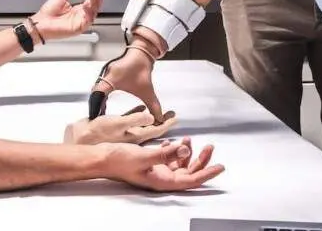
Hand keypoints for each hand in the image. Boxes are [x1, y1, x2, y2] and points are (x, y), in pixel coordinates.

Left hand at [30, 0, 104, 41]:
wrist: (40, 22)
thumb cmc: (48, 13)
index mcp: (76, 10)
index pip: (90, 2)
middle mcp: (80, 16)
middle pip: (94, 7)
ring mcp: (80, 22)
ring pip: (93, 12)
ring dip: (96, 3)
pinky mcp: (79, 28)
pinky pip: (88, 19)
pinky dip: (90, 11)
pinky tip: (89, 3)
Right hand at [64, 105, 177, 144]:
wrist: (76, 139)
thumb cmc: (96, 133)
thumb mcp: (118, 124)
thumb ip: (136, 121)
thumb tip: (155, 118)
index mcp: (135, 137)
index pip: (157, 130)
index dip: (168, 123)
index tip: (176, 116)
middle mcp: (131, 137)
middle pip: (152, 128)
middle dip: (163, 120)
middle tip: (172, 113)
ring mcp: (122, 134)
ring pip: (142, 124)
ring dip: (151, 116)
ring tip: (161, 110)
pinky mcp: (113, 128)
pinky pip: (129, 120)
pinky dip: (136, 114)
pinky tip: (141, 107)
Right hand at [89, 44, 163, 122]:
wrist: (142, 52)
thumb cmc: (142, 67)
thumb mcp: (147, 90)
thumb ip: (153, 105)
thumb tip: (158, 119)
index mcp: (111, 78)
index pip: (98, 95)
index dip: (95, 107)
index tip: (95, 118)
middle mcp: (105, 75)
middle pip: (95, 94)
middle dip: (95, 107)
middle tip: (95, 120)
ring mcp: (105, 74)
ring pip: (97, 91)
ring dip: (97, 102)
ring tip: (98, 115)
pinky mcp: (108, 74)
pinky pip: (101, 88)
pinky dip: (101, 97)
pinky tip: (103, 105)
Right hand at [104, 137, 223, 191]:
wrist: (101, 158)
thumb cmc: (119, 159)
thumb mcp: (144, 155)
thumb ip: (165, 154)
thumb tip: (185, 150)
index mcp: (161, 181)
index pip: (191, 180)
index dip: (207, 174)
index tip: (221, 166)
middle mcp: (161, 178)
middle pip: (188, 173)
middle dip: (201, 161)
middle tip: (210, 147)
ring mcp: (156, 171)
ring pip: (179, 165)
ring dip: (187, 153)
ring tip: (190, 139)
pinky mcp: (150, 164)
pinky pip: (168, 159)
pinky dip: (174, 150)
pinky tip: (174, 141)